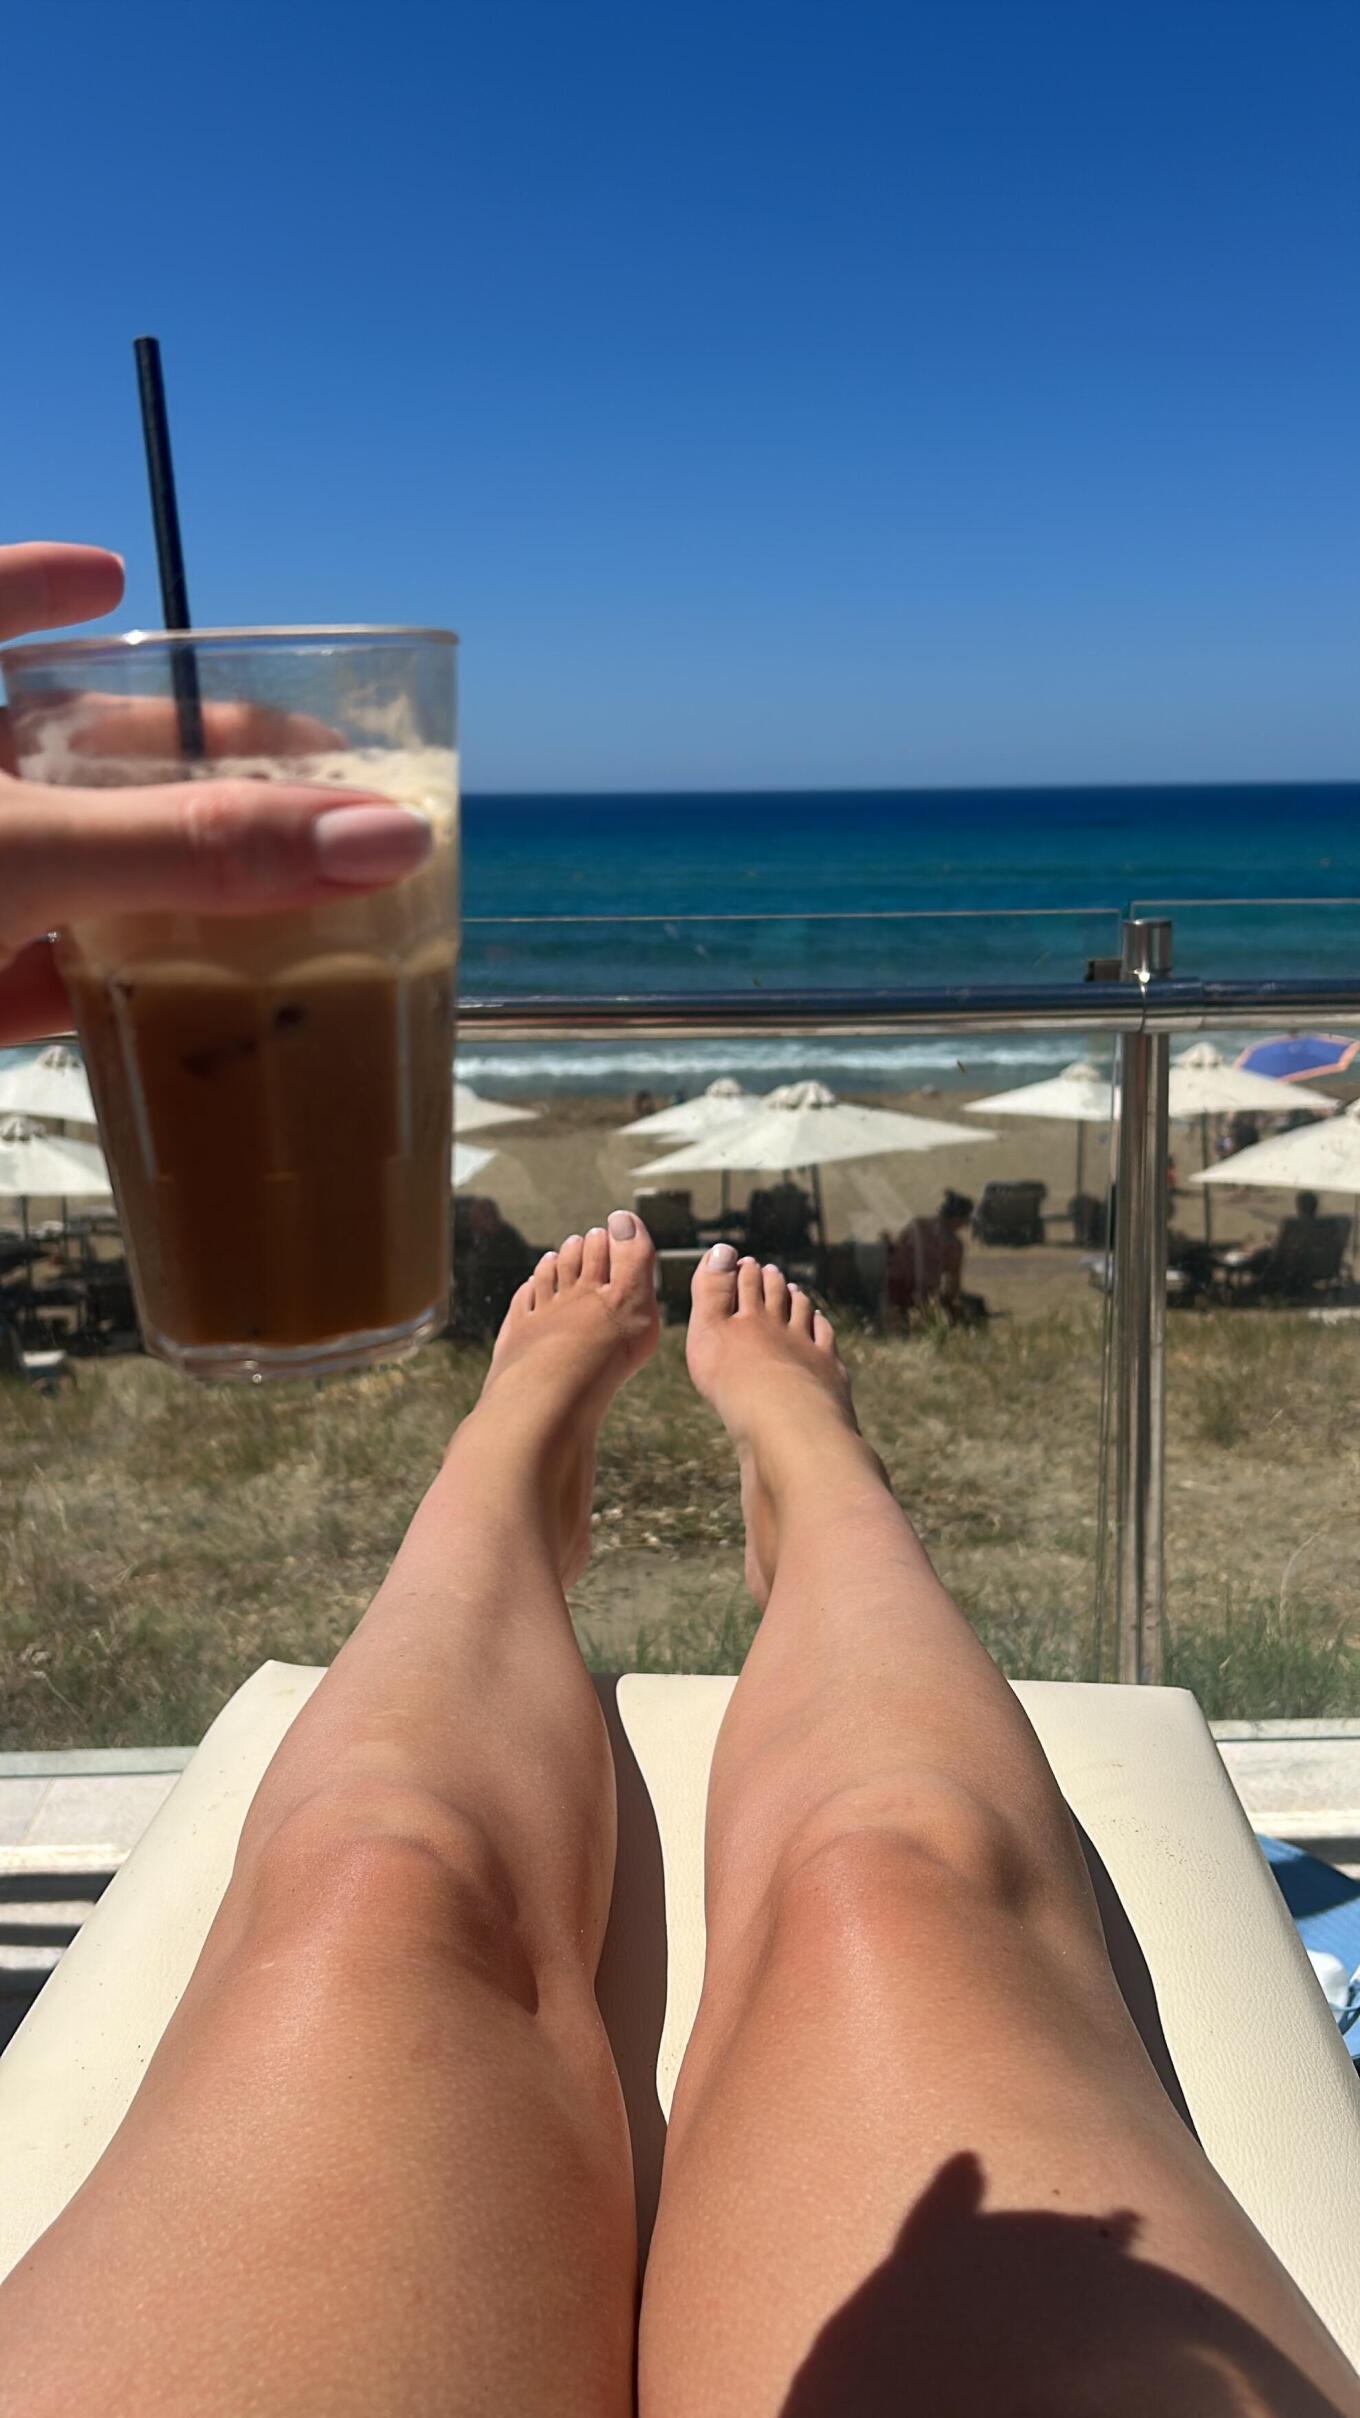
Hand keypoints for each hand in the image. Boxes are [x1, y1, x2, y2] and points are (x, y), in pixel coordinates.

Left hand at [0, 544, 433, 1043]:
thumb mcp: (29, 851)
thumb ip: (194, 845)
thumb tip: (387, 835)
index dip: (43, 586)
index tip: (111, 577)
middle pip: (65, 759)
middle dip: (173, 761)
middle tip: (296, 765)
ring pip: (72, 882)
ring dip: (172, 892)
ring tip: (288, 884)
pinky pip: (53, 991)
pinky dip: (128, 999)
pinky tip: (204, 1005)